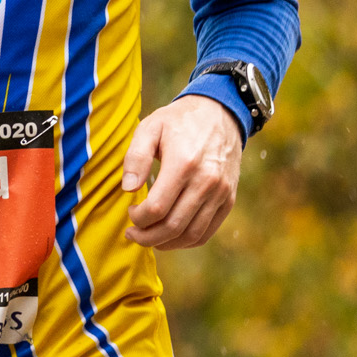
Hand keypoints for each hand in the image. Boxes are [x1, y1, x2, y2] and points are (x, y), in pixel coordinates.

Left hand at [121, 94, 242, 249]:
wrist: (220, 113)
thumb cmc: (178, 121)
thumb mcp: (150, 127)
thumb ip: (135, 157)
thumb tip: (128, 189)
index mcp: (184, 163)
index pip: (157, 208)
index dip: (138, 218)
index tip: (130, 210)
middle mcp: (206, 182)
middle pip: (173, 226)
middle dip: (147, 237)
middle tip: (132, 233)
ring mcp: (220, 193)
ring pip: (191, 234)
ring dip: (166, 243)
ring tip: (148, 237)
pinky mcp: (228, 199)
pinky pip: (207, 232)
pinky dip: (186, 241)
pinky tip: (170, 236)